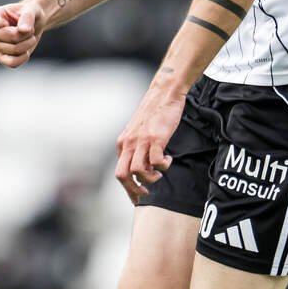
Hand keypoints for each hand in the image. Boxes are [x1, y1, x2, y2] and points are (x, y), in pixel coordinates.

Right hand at [0, 0, 44, 66]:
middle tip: (30, 30)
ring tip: (31, 39)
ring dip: (24, 46)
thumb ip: (27, 18)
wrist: (36, 24)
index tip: (4, 23)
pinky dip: (22, 58)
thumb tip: (23, 30)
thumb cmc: (31, 13)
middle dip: (19, 36)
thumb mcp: (32, 10)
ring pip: (7, 51)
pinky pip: (11, 63)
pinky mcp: (4, 57)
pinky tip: (26, 52)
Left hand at [114, 84, 182, 203]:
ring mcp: (141, 141)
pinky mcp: (156, 138)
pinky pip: (156, 162)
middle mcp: (129, 143)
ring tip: (160, 173)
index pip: (119, 172)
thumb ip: (137, 148)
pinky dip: (163, 166)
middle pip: (122, 176)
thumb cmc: (154, 112)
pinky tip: (168, 160)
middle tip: (146, 193)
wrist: (164, 92)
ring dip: (150, 179)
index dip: (128, 188)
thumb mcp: (139, 131)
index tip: (138, 196)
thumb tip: (143, 168)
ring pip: (138, 172)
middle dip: (133, 190)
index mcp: (123, 143)